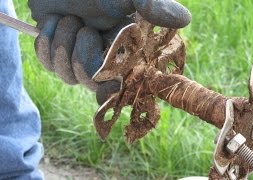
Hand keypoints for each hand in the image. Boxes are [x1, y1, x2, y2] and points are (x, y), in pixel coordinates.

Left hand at [28, 0, 190, 90]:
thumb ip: (153, 7)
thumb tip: (185, 19)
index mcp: (125, 50)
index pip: (124, 85)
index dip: (116, 92)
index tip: (109, 86)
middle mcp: (103, 60)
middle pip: (90, 82)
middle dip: (81, 54)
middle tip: (83, 27)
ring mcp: (78, 59)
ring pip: (67, 75)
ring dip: (62, 42)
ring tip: (68, 20)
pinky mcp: (57, 55)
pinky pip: (48, 64)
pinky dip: (46, 40)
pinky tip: (54, 23)